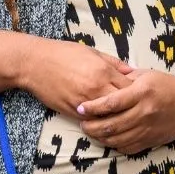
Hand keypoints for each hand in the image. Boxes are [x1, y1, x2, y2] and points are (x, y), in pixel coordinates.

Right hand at [16, 37, 132, 117]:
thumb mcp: (92, 52)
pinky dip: (100, 121)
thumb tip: (132, 72)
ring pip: (108, 116)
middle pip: (123, 104)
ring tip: (123, 117)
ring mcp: (84, 102)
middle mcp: (95, 88)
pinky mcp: (72, 111)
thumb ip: (114, 63)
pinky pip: (92, 121)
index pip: (130, 87)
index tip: (139, 93)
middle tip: (134, 108)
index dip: (137, 92)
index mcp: (103, 71)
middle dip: (130, 107)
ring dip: (116, 117)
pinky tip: (105, 120)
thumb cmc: (63, 53)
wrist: (35, 63)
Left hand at [75, 69, 174, 154]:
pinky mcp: (150, 140)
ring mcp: (147, 129)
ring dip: (99, 137)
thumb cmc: (168, 86)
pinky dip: (114, 145)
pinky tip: (107, 139)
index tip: (80, 108)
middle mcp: (143, 112)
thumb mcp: (147, 74)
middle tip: (82, 122)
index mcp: (141, 93)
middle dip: (91, 126)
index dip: (92, 107)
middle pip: (110, 124)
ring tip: (91, 131)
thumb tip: (103, 77)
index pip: (111, 103)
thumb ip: (124, 76)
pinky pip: (127, 147)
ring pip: (116, 139)